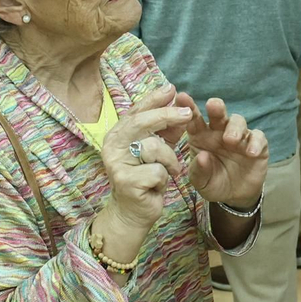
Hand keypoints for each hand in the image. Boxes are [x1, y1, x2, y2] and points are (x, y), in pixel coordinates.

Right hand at [99, 85, 194, 231]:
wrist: (133, 212)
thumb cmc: (146, 177)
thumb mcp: (157, 150)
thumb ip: (166, 130)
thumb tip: (182, 108)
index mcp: (117, 134)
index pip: (136, 111)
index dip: (154, 99)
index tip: (173, 89)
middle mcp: (112, 146)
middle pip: (141, 123)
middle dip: (167, 116)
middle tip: (188, 114)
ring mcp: (117, 164)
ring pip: (154, 148)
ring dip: (169, 160)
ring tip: (169, 171)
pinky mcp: (126, 182)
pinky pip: (158, 171)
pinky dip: (165, 178)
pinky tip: (157, 186)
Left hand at [177, 93, 268, 206]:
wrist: (234, 197)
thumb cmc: (212, 182)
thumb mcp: (201, 181)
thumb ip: (199, 170)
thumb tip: (203, 156)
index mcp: (201, 135)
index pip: (194, 118)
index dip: (188, 107)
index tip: (182, 97)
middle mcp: (219, 131)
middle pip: (218, 114)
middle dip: (216, 107)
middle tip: (213, 106)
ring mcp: (239, 136)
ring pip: (238, 121)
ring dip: (234, 128)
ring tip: (230, 140)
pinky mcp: (257, 144)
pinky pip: (258, 137)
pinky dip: (255, 142)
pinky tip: (251, 152)